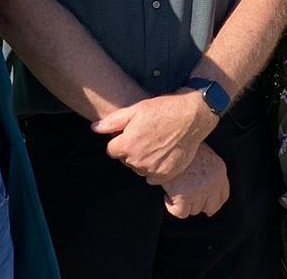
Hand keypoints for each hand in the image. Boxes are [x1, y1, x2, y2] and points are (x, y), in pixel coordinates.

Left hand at [92, 90, 218, 182]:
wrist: (192, 116)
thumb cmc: (163, 110)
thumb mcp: (135, 110)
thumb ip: (112, 122)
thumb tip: (94, 128)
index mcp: (127, 145)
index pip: (112, 150)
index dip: (120, 141)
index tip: (131, 133)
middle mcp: (138, 160)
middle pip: (126, 160)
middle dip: (132, 150)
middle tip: (146, 136)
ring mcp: (153, 169)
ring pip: (139, 168)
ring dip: (143, 160)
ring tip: (156, 144)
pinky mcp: (166, 174)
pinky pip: (152, 177)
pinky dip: (155, 168)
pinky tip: (163, 154)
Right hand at [159, 142, 228, 218]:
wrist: (168, 140)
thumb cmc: (180, 145)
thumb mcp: (202, 154)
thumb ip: (208, 171)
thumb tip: (203, 192)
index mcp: (220, 170)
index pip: (223, 196)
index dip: (212, 202)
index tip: (201, 202)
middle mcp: (213, 182)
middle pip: (211, 208)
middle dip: (197, 204)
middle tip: (186, 196)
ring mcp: (200, 189)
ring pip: (194, 210)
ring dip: (183, 203)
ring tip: (174, 191)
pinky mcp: (185, 195)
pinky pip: (181, 213)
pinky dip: (172, 208)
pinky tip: (167, 197)